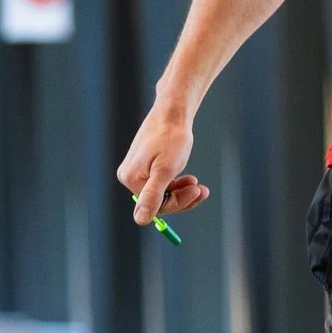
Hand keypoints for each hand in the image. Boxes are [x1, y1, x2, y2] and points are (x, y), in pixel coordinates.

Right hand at [117, 98, 211, 223]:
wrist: (173, 111)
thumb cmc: (171, 137)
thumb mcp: (165, 170)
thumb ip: (153, 196)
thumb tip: (140, 220)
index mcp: (131, 179)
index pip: (156, 205)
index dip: (179, 202)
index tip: (198, 190)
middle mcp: (129, 176)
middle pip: (159, 200)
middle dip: (182, 197)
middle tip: (202, 190)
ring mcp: (136, 170)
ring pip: (162, 192)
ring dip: (182, 191)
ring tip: (198, 184)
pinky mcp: (144, 164)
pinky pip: (161, 182)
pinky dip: (176, 183)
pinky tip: (189, 179)